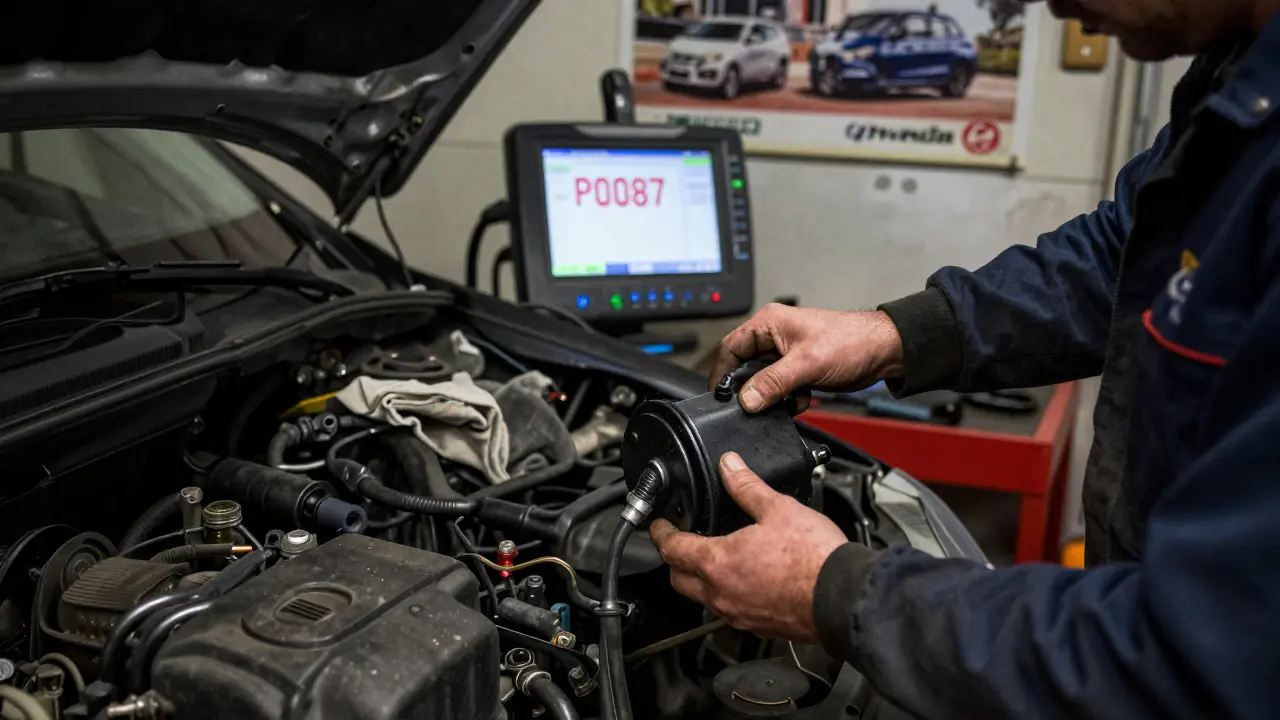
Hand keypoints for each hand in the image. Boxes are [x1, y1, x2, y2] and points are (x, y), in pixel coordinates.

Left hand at [649, 452, 847, 641]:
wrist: (843, 597)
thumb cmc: (814, 559)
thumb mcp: (777, 508)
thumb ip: (747, 487)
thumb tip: (730, 467)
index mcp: (717, 563)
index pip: (671, 549)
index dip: (660, 533)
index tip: (660, 525)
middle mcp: (721, 594)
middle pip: (678, 579)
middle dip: (674, 560)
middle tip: (681, 542)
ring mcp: (738, 614)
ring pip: (703, 598)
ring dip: (700, 580)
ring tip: (714, 558)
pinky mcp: (758, 627)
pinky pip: (729, 611)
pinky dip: (727, 594)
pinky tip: (746, 580)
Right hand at [709, 304, 904, 412]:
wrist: (883, 351)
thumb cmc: (851, 341)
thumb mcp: (807, 363)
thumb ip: (773, 382)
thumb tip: (746, 399)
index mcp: (769, 323)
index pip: (730, 347)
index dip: (722, 372)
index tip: (719, 396)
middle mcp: (773, 337)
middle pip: (744, 366)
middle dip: (750, 389)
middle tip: (751, 406)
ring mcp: (786, 354)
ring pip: (762, 381)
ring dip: (770, 396)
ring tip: (782, 401)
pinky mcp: (798, 369)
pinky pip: (779, 388)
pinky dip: (785, 399)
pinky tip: (798, 401)